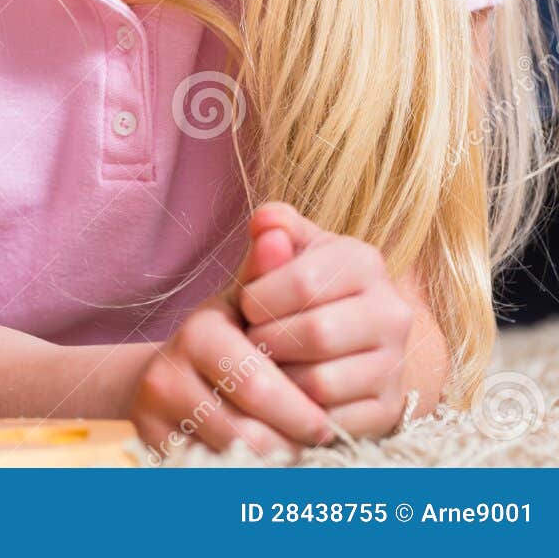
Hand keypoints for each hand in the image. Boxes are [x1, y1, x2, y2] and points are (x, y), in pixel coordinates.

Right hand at [129, 227, 335, 459]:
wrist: (171, 374)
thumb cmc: (234, 336)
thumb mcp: (252, 300)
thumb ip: (271, 271)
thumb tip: (276, 227)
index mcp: (198, 332)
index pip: (260, 381)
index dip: (302, 406)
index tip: (330, 416)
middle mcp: (166, 373)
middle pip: (248, 426)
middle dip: (291, 439)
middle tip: (320, 443)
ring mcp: (153, 413)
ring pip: (231, 456)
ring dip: (274, 462)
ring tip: (299, 456)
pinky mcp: (151, 446)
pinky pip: (210, 473)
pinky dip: (245, 475)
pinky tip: (267, 468)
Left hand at [238, 202, 416, 438]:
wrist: (330, 343)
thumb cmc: (290, 291)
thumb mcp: (280, 256)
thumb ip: (271, 233)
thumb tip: (266, 222)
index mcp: (364, 262)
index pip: (304, 282)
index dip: (260, 298)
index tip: (246, 305)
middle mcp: (393, 312)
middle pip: (315, 334)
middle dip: (267, 340)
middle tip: (251, 340)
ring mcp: (396, 364)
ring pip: (322, 382)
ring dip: (279, 378)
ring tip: (266, 364)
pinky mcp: (388, 409)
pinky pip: (332, 420)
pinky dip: (297, 412)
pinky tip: (284, 394)